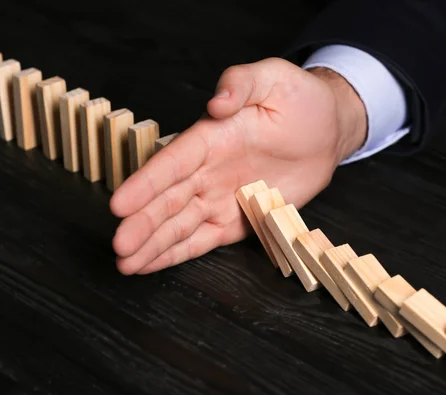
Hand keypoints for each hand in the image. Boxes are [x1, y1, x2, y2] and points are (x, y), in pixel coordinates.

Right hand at [109, 57, 366, 274]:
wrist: (327, 131)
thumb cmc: (299, 100)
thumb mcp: (272, 79)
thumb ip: (241, 84)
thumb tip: (216, 102)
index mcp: (211, 138)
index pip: (173, 162)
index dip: (146, 183)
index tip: (120, 204)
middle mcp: (208, 170)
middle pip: (169, 199)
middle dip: (143, 223)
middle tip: (118, 245)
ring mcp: (221, 197)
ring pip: (181, 224)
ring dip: (153, 244)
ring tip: (125, 264)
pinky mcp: (238, 219)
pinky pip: (203, 240)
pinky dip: (177, 253)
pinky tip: (150, 265)